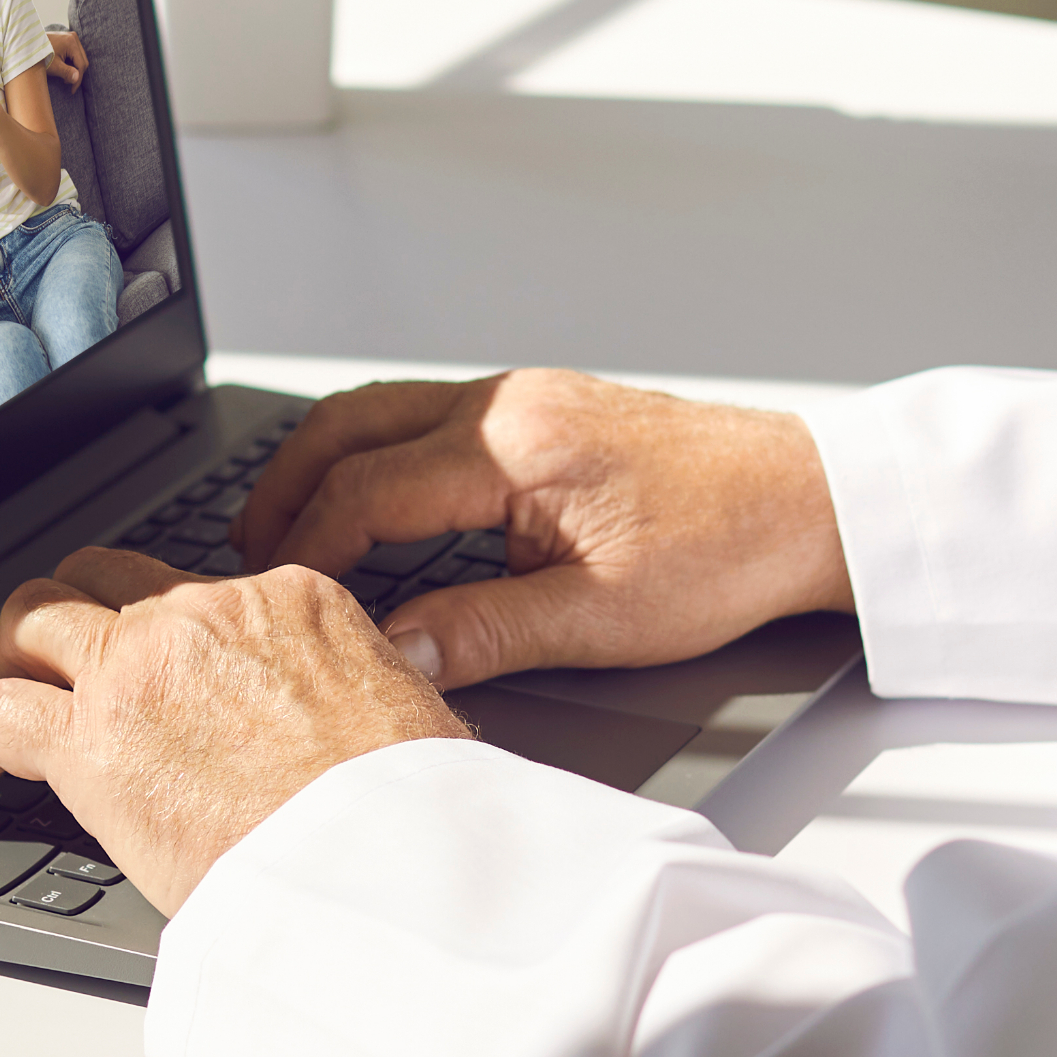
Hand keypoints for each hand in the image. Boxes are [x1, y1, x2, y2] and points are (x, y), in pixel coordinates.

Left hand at [0, 551, 469, 912]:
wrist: (381, 858)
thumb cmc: (407, 809)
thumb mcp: (410, 711)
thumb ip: (363, 691)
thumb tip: (361, 722)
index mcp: (289, 600)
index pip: (196, 587)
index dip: (162, 627)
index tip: (155, 666)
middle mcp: (205, 615)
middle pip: (102, 578)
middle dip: (72, 614)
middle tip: (61, 662)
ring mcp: (140, 669)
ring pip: (32, 620)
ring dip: (12, 657)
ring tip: (7, 698)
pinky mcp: (91, 742)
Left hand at [43, 27, 88, 88]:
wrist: (28, 45)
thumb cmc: (40, 55)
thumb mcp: (53, 66)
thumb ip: (66, 72)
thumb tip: (77, 79)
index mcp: (72, 43)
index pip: (81, 64)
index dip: (78, 79)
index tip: (72, 90)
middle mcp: (73, 38)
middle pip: (82, 60)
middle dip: (77, 74)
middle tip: (67, 83)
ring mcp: (70, 37)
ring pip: (79, 57)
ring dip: (74, 69)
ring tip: (64, 77)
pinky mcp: (67, 39)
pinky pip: (74, 54)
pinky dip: (71, 62)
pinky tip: (63, 69)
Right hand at [234, 370, 851, 689]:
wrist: (812, 502)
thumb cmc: (730, 549)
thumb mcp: (601, 618)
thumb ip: (485, 634)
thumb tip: (395, 656)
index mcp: (515, 444)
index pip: (368, 488)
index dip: (308, 546)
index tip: (275, 595)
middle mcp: (511, 403)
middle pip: (351, 425)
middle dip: (285, 485)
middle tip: (243, 550)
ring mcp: (527, 400)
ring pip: (385, 414)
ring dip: (328, 467)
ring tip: (292, 532)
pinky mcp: (544, 413)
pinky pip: (430, 422)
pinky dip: (379, 460)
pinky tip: (378, 512)